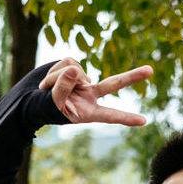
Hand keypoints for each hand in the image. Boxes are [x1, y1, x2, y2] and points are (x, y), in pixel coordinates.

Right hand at [38, 57, 152, 125]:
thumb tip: (76, 69)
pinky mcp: (75, 70)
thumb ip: (64, 86)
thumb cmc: (43, 107)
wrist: (31, 99)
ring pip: (75, 68)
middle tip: (151, 70)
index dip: (125, 118)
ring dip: (56, 76)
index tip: (144, 121)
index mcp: (88, 112)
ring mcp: (84, 82)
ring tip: (47, 87)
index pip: (110, 115)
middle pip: (114, 84)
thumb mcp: (52, 102)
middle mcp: (90, 96)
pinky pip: (67, 61)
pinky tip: (49, 79)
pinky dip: (55, 70)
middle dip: (132, 76)